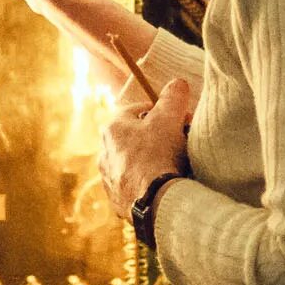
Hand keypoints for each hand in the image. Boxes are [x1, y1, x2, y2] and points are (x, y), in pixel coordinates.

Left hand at [98, 77, 194, 216]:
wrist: (154, 201)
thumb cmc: (158, 154)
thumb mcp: (169, 118)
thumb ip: (173, 97)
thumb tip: (178, 83)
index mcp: (112, 128)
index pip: (140, 110)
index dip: (164, 113)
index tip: (181, 121)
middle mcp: (104, 152)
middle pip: (137, 137)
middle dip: (159, 137)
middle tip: (180, 142)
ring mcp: (109, 178)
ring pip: (135, 162)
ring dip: (152, 160)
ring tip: (174, 165)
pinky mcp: (117, 200)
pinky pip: (135, 185)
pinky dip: (148, 183)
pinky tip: (164, 185)